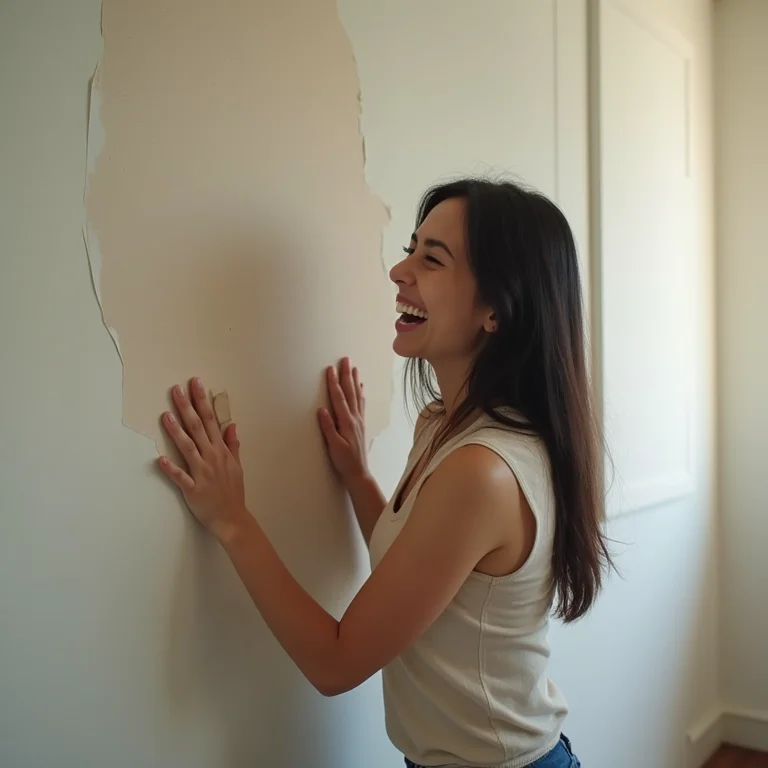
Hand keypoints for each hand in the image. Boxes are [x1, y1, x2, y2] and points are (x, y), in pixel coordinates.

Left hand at [158, 377, 249, 542]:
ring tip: (166, 415)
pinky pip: (181, 477)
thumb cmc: (233, 492)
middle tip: (177, 389)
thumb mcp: (237, 465)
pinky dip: (171, 468)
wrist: (232, 519)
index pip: (210, 420)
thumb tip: (231, 425)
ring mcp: (202, 473)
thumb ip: (233, 444)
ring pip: (187, 448)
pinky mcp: (193, 489)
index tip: (196, 383)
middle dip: (187, 407)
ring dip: (176, 431)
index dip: (202, 401)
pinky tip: (160, 459)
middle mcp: (211, 457)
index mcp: (221, 451)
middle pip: (197, 428)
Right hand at [317, 358, 368, 483]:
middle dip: (346, 375)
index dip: (334, 383)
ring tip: (354, 368)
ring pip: (357, 396)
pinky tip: (361, 387)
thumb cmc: (344, 461)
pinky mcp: (360, 424)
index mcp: (346, 422)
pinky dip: (361, 393)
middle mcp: (355, 418)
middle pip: (350, 392)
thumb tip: (321, 409)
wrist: (359, 472)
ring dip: (355, 381)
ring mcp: (359, 420)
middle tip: (345, 359)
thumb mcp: (334, 446)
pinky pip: (361, 404)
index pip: (339, 398)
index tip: (330, 369)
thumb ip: (328, 428)